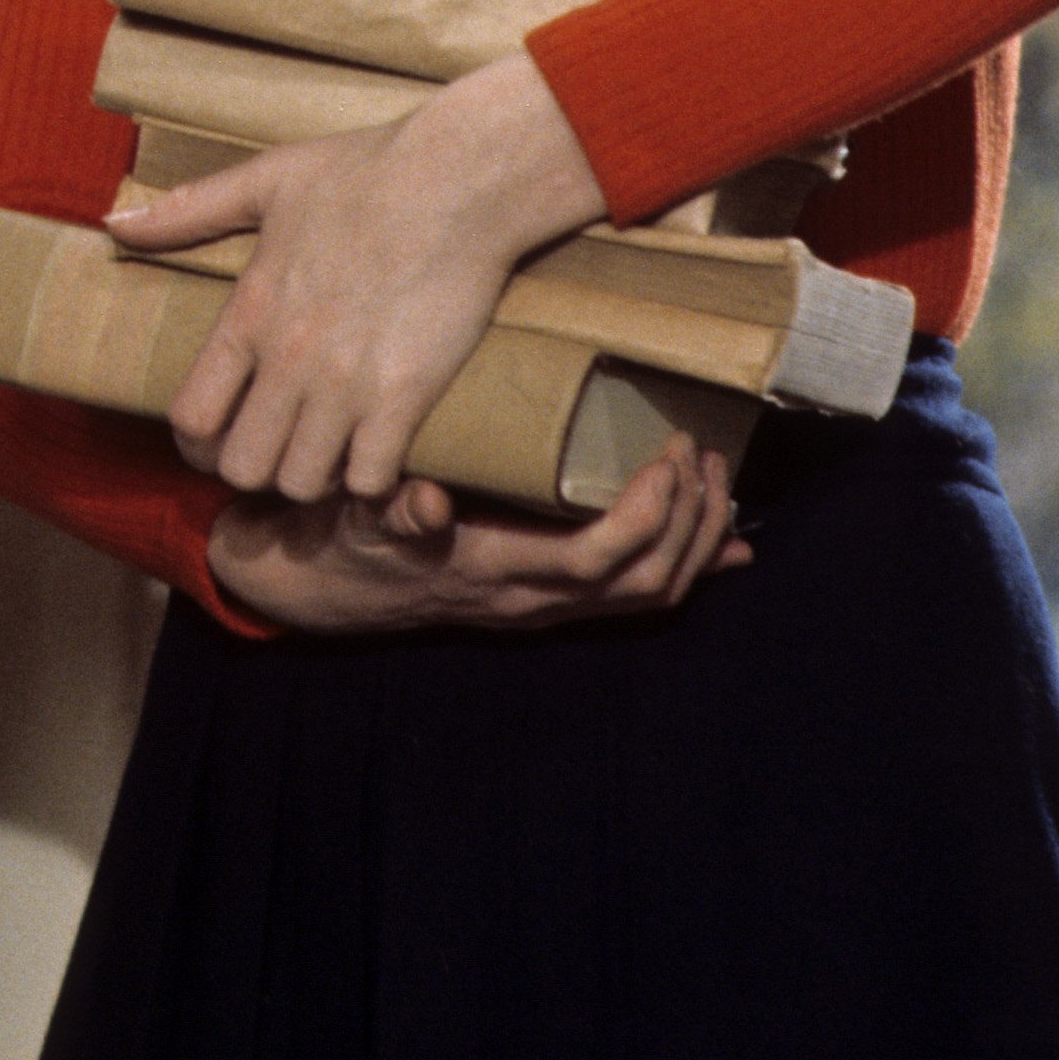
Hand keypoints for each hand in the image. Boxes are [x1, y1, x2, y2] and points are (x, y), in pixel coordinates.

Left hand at [122, 52, 607, 502]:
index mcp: (251, 313)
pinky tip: (381, 451)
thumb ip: (187, 212)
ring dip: (315, 478)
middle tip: (279, 449)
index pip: (191, 418)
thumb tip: (114, 223)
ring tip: (329, 452)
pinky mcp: (407, 395)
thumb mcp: (265, 180)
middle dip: (255, 467)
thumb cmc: (365, 172)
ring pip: (304, 483)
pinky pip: (372, 480)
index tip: (217, 439)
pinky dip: (374, 481)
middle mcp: (290, 358)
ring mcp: (348, 383)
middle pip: (242, 467)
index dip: (195, 444)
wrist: (460, 178)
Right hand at [206, 437, 747, 634]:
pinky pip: (637, 600)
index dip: (646, 514)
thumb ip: (392, 507)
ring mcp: (546, 608)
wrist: (329, 589)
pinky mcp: (551, 602)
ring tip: (717, 477)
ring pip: (651, 596)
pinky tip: (729, 546)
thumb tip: (427, 502)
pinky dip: (691, 570)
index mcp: (495, 572)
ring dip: (698, 540)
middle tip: (699, 451)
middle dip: (688, 519)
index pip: (595, 559)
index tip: (666, 453)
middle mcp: (532, 602)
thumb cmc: (349, 539)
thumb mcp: (358, 516)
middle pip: (643, 583)